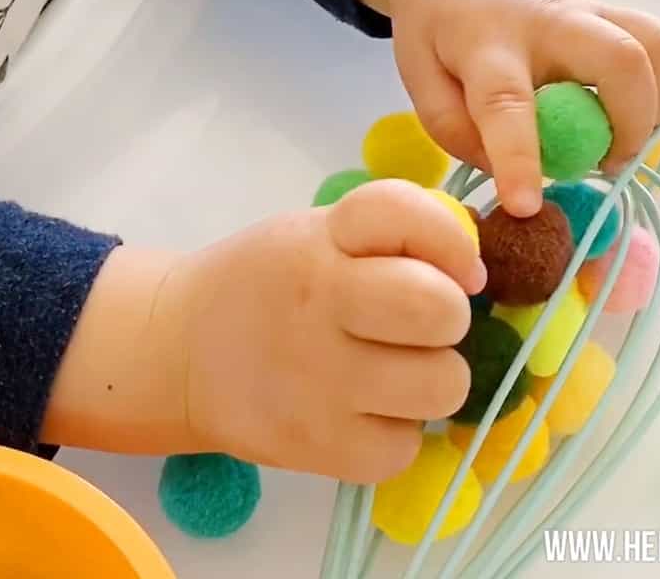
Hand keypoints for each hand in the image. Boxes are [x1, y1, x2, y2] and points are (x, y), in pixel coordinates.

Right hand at [43, 181, 483, 482]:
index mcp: (323, 239)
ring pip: (442, 385)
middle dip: (450, 315)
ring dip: (435, 377)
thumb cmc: (274, 280)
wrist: (182, 348)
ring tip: (398, 368)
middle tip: (425, 322)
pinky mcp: (314, 447)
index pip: (403, 212)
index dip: (452, 240)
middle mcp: (319, 301)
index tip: (462, 267)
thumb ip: (396, 233)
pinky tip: (367, 410)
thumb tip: (477, 271)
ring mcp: (315, 380)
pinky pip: (405, 448)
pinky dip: (397, 432)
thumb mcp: (322, 231)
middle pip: (440, 310)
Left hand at [357, 0, 659, 216]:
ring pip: (656, 45)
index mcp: (485, 40)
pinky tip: (627, 110)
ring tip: (622, 139)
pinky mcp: (608, 7)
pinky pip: (657, 43)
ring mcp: (586, 6)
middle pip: (619, 59)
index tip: (527, 206)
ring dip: (656, 105)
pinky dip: (659, 86)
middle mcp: (547, 18)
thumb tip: (505, 168)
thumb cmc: (433, 19)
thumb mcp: (417, 74)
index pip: (505, 101)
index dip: (519, 157)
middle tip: (604, 163)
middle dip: (630, 125)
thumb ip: (451, 127)